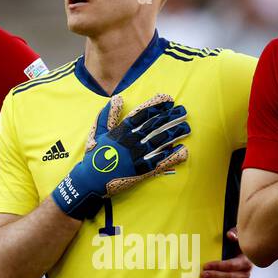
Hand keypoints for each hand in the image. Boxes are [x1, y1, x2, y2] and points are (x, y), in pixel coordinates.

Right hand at [51, 93, 189, 218]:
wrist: (90, 180)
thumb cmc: (94, 156)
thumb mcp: (98, 132)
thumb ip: (108, 115)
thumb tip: (118, 97)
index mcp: (122, 130)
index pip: (142, 114)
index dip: (156, 105)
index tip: (168, 99)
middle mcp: (132, 141)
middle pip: (155, 126)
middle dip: (170, 117)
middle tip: (183, 110)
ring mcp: (138, 156)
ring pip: (160, 141)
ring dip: (175, 133)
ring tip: (187, 127)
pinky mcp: (142, 170)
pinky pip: (161, 162)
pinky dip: (173, 156)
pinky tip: (183, 151)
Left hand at [202, 228, 251, 277]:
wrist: (243, 254)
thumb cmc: (238, 244)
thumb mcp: (238, 236)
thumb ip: (235, 234)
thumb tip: (229, 235)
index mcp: (246, 261)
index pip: (231, 265)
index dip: (218, 266)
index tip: (206, 265)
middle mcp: (246, 273)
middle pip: (229, 276)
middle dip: (215, 276)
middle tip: (203, 275)